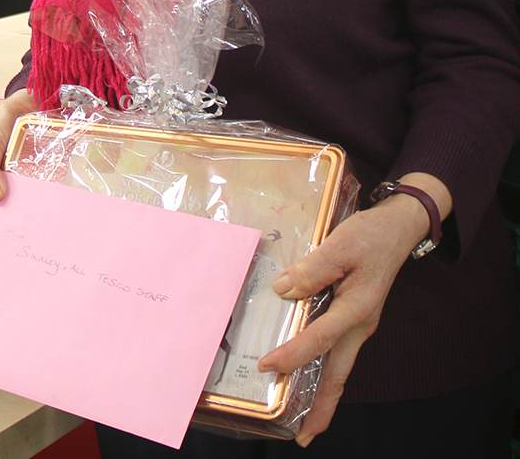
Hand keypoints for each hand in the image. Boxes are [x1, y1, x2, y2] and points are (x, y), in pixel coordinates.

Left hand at [256, 175, 446, 445]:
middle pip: (339, 373)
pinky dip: (322, 369)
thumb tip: (284, 291)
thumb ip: (313, 268)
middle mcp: (359, 324)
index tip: (267, 365)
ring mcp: (358, 324)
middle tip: (303, 436)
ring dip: (322, 393)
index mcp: (357, 308)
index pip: (321, 338)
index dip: (294, 353)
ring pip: (338, 366)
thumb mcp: (341, 244)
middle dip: (322, 406)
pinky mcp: (352, 318)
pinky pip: (336, 352)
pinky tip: (306, 376)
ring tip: (304, 422)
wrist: (397, 228)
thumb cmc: (369, 235)